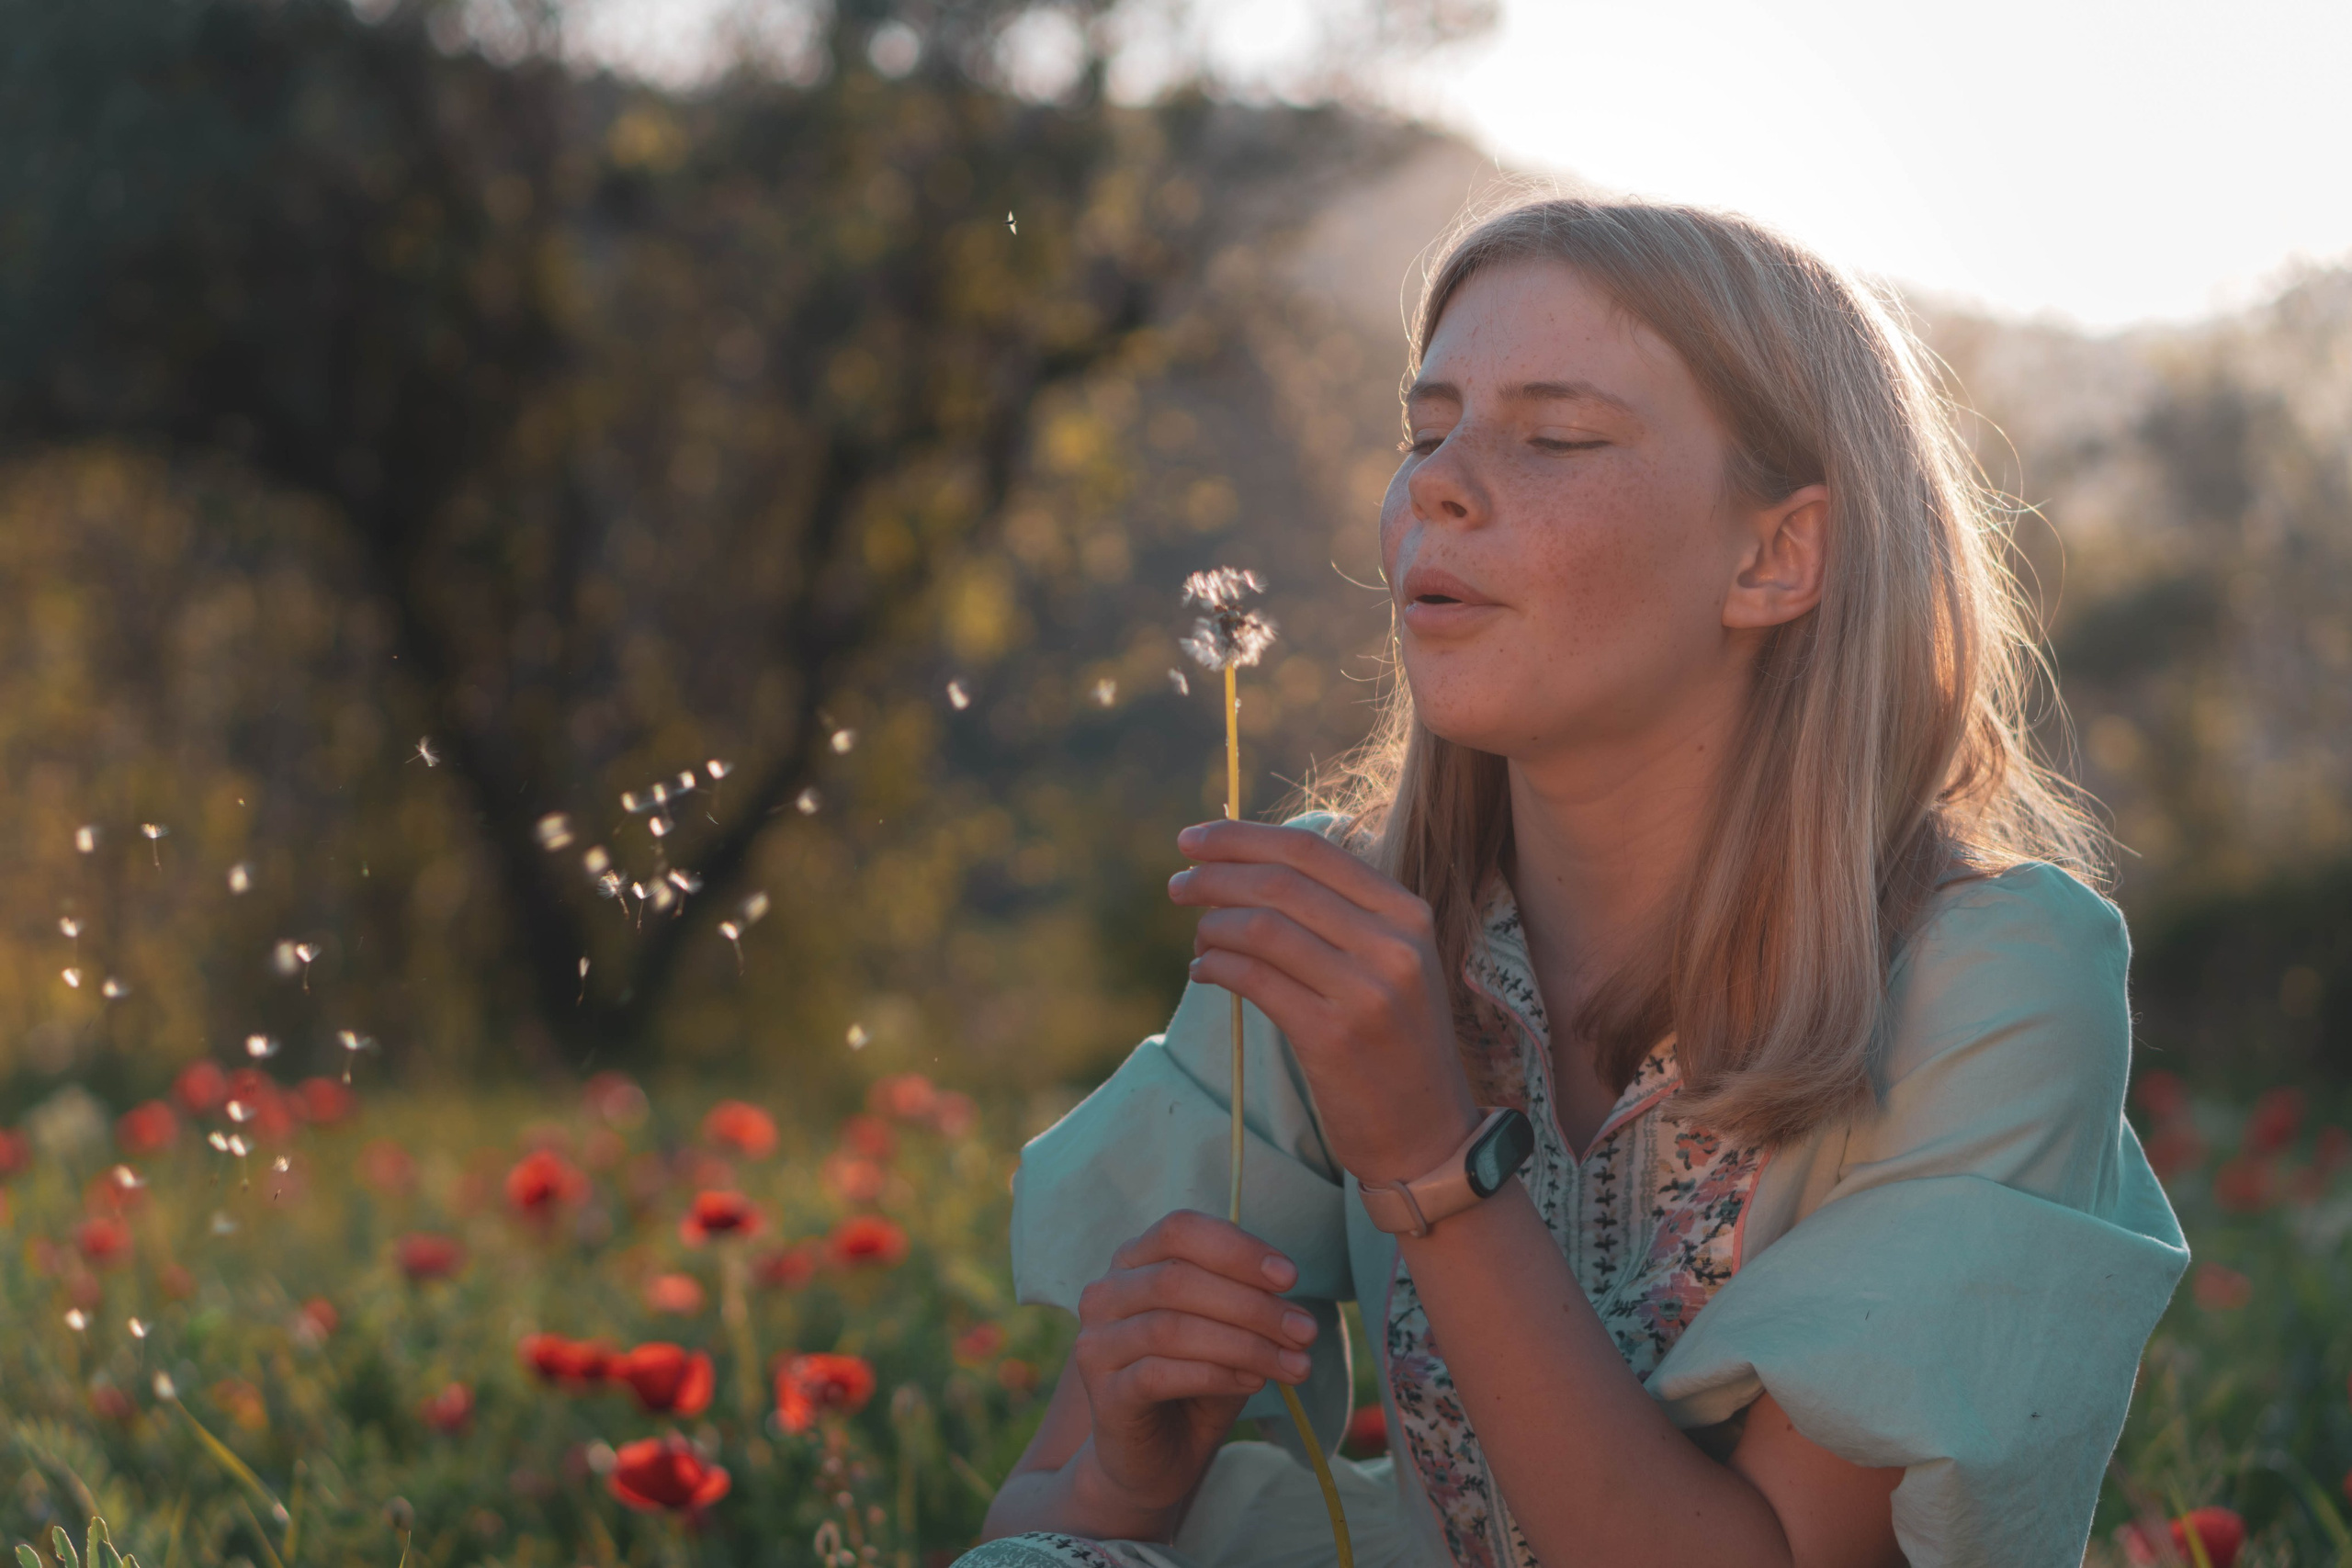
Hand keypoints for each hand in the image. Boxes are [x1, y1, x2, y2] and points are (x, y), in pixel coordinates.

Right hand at [1070, 1210, 1318, 1516]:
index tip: (1289, 1277)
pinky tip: (1253, 1382)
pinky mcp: (1104, 1395)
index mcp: (1134, 1262)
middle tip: (1305, 1331)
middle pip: (1178, 1278)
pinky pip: (1159, 1374)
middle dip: (1252, 1304)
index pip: (1180, 1230)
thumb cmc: (1195, 1385)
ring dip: (1245, 1343)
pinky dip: (1215, 1374)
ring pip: (1172, 1328)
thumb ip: (1246, 1303)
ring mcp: (1096, 1344)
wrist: (1156, 1459)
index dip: (1237, 1248)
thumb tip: (1288, 1294)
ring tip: (1294, 1364)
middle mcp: (1106, 1294)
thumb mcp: (1227, 1332)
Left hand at [1169, 819, 1481, 1182]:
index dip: (1243, 837)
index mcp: (1407, 913)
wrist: (1426, 1132)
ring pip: (1261, 927)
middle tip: (1176, 884)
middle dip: (1214, 875)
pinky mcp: (1331, 1036)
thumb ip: (1337, 914)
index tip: (1193, 840)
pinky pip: (1253, 979)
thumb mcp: (1390, 962)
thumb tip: (1243, 867)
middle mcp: (1393, 944)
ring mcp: (1365, 990)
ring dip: (1211, 924)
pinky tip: (1203, 972)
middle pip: (1280, 883)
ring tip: (1197, 937)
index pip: (1312, 850)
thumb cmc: (1394, 1041)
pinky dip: (1215, 967)